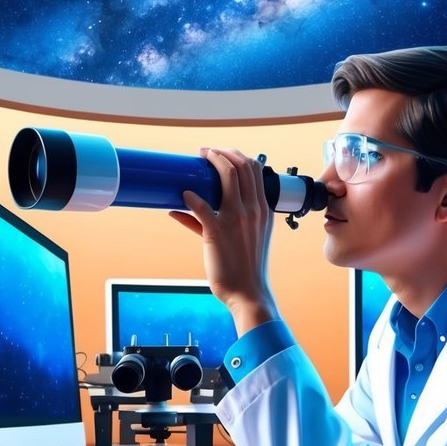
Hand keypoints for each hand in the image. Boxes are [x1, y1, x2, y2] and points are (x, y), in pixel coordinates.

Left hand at [169, 147, 278, 334]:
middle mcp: (253, 210)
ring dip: (211, 162)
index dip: (237, 155)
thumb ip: (221, 220)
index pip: (256, 169)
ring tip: (198, 160)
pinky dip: (191, 198)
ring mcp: (237, 220)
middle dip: (222, 152)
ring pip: (227, 176)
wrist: (249, 293)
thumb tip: (182, 208)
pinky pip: (202, 207)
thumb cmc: (246, 268)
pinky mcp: (218, 233)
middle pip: (241, 166)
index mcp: (264, 210)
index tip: (221, 153)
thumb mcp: (247, 238)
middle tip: (205, 152)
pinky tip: (182, 196)